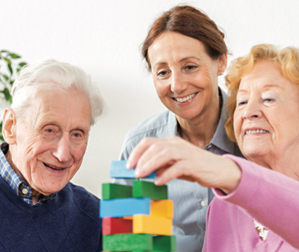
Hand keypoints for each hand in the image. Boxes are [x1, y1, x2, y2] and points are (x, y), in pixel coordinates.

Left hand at [127, 137, 241, 193]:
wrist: (219, 170)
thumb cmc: (195, 167)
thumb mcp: (175, 165)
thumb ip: (161, 166)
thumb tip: (143, 172)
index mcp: (171, 142)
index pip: (149, 142)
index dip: (137, 152)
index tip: (129, 164)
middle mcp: (177, 144)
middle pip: (154, 147)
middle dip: (141, 159)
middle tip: (133, 172)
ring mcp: (186, 153)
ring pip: (164, 154)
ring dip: (150, 165)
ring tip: (141, 175)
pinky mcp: (193, 164)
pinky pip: (177, 167)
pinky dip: (166, 174)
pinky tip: (159, 182)